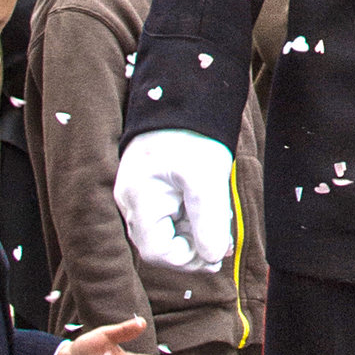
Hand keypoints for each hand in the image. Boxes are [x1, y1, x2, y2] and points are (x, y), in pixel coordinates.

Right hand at [113, 132, 235, 272]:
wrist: (184, 95)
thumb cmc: (192, 133)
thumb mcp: (207, 178)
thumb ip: (210, 222)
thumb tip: (214, 258)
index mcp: (138, 198)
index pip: (156, 251)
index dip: (187, 259)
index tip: (217, 253)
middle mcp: (129, 200)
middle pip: (159, 244)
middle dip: (193, 246)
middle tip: (225, 238)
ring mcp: (137, 193)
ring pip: (165, 231)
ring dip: (194, 233)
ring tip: (219, 215)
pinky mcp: (148, 187)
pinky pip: (167, 215)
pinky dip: (190, 218)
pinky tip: (209, 206)